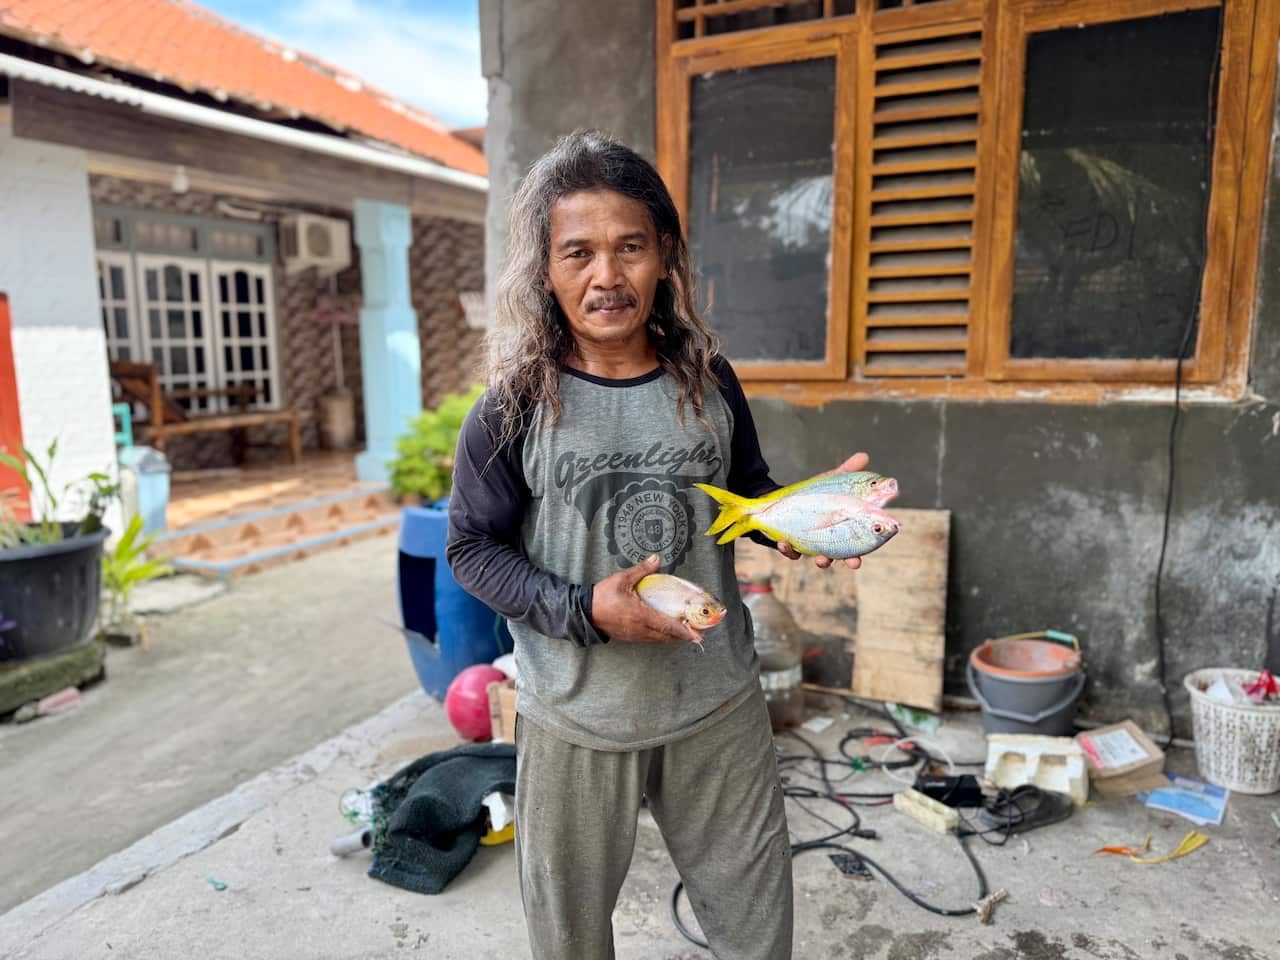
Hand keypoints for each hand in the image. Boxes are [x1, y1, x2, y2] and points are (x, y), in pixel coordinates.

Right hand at [590, 554, 702, 644]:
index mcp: (641, 615)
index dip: (684, 631)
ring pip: (659, 639)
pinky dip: (661, 636)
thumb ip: (642, 570)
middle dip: (683, 635)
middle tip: (698, 632)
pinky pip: (650, 639)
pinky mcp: (630, 637)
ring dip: (673, 637)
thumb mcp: (622, 579)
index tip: (697, 634)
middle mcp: (640, 628)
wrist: (585, 612)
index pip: (667, 625)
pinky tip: (665, 631)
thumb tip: (657, 559)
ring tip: (685, 632)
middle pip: (667, 636)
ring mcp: (635, 635)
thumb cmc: (603, 596)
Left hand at [777, 451, 869, 570]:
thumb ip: (847, 470)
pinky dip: (788, 549)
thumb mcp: (830, 481)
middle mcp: (825, 542)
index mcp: (839, 531)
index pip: (852, 547)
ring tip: (820, 558)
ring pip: (815, 558)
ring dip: (819, 560)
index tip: (858, 561)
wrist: (784, 498)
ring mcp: (807, 545)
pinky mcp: (790, 544)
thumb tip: (864, 456)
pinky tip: (785, 542)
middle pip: (837, 557)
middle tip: (851, 563)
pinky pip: (789, 551)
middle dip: (845, 561)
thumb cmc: (814, 494)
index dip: (856, 556)